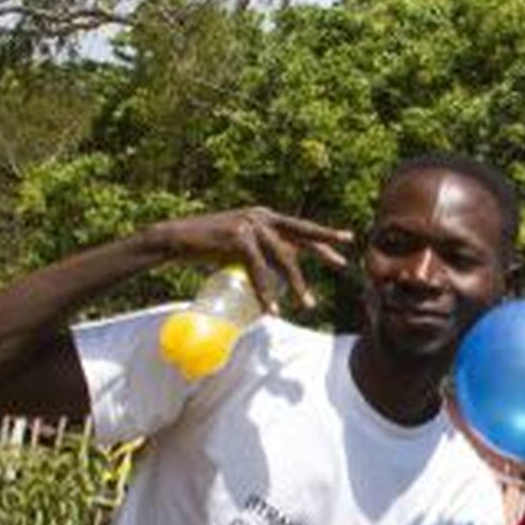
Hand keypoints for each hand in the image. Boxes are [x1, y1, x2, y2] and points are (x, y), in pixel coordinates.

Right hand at [145, 208, 352, 312]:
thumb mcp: (245, 244)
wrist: (176, 239)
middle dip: (324, 247)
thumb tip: (289, 266)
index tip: (348, 239)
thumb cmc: (210, 245)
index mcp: (265, 216)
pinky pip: (259, 271)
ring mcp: (250, 225)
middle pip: (300, 235)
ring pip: (283, 260)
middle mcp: (261, 216)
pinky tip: (272, 308)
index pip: (300, 226)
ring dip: (296, 285)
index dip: (324, 235)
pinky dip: (265, 292)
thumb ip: (266, 249)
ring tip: (309, 305)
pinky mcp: (238, 239)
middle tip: (344, 263)